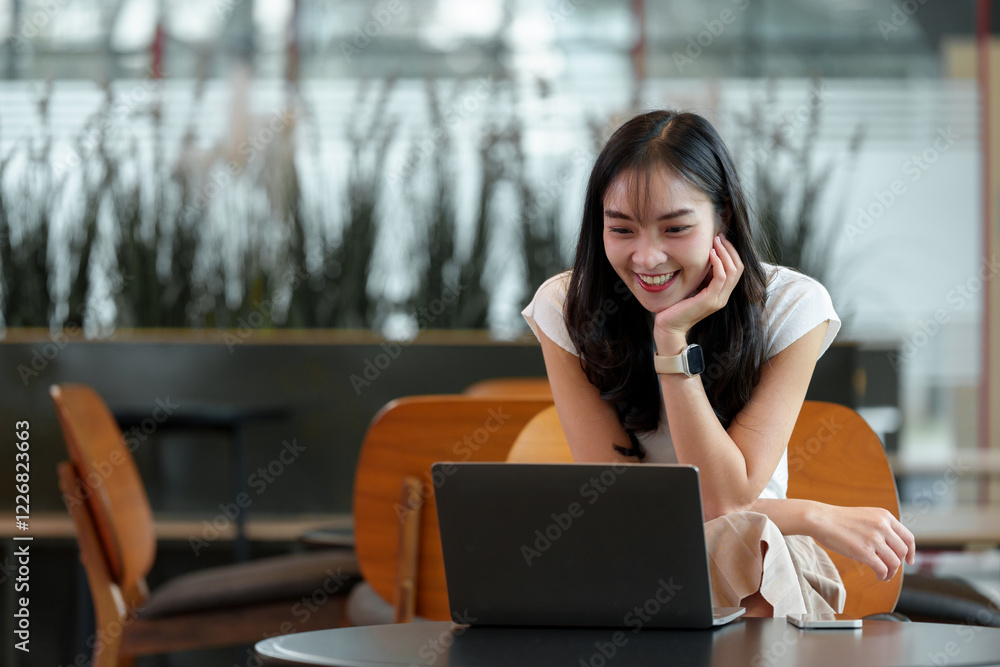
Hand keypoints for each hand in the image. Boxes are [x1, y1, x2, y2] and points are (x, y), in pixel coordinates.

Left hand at [653, 235, 743, 349]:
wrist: (668, 326)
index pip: (736, 269)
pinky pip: (721, 277)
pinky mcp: (710, 300)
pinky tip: (710, 253)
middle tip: (719, 236)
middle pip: (738, 268)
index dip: (731, 252)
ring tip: (715, 241)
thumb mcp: (693, 286)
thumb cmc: (676, 305)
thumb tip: (705, 254)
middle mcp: (723, 297)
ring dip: (725, 253)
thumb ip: (702, 275)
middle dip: (730, 249)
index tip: (720, 239)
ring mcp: (718, 299)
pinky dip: (718, 263)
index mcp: (721, 293)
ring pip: (732, 271)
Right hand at [810, 504, 915, 581]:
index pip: (908, 537)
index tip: (909, 561)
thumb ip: (880, 526)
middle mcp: (882, 526)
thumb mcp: (865, 515)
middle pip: (903, 551)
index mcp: (884, 516)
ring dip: (891, 572)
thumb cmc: (838, 519)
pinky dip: (883, 576)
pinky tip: (878, 576)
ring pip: (894, 562)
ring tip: (884, 575)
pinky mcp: (864, 551)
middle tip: (891, 569)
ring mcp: (874, 539)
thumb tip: (892, 546)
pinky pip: (882, 569)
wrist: (820, 519)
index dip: (912, 552)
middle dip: (899, 563)